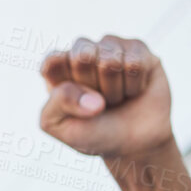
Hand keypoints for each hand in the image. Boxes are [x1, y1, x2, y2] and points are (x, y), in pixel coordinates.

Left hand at [38, 36, 175, 167]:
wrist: (135, 142)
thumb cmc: (92, 132)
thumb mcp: (59, 126)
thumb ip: (57, 104)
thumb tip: (92, 99)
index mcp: (56, 68)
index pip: (52, 61)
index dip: (67, 86)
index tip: (75, 103)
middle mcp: (81, 52)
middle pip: (82, 56)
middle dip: (93, 86)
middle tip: (98, 102)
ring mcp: (110, 47)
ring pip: (110, 60)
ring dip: (115, 89)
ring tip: (116, 98)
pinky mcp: (138, 48)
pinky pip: (135, 63)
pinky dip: (134, 86)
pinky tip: (134, 90)